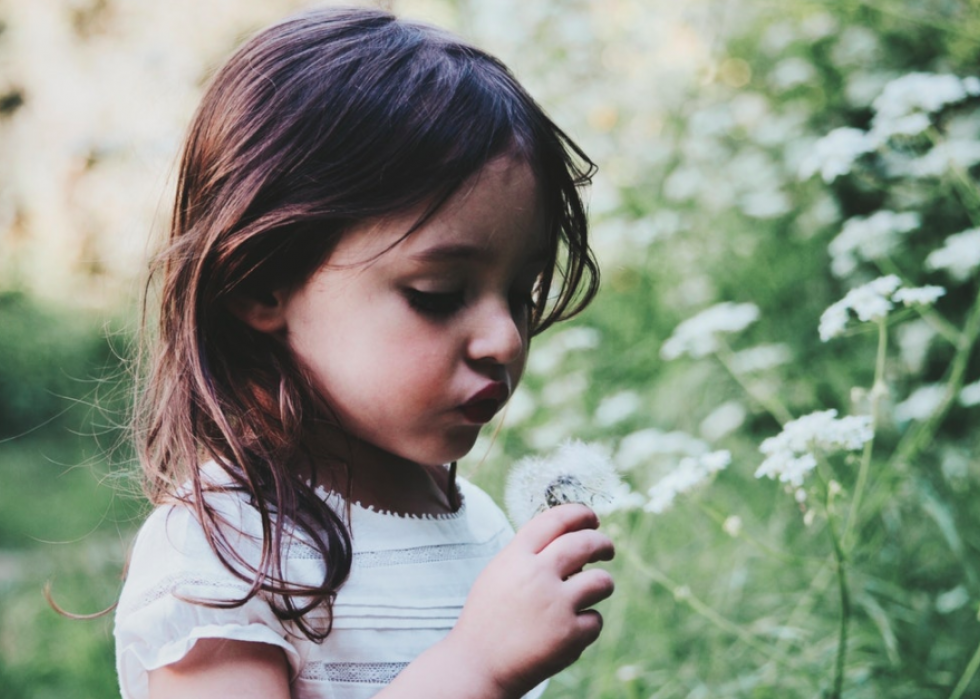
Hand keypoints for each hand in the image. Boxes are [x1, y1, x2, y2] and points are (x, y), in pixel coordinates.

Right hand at [447, 503, 614, 696]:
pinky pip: (595, 620)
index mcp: (516, 557)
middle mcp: (537, 575)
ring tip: (597, 589)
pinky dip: (588, 624)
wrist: (477, 665)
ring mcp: (556, 605)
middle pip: (585, 543)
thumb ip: (529, 556)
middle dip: (602, 543)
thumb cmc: (488, 618)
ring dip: (604, 584)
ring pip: (602, 581)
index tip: (591, 518)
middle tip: (607, 549)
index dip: (579, 513)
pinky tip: (572, 629)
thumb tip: (571, 541)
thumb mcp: (499, 574)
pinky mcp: (569, 635)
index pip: (555, 519)